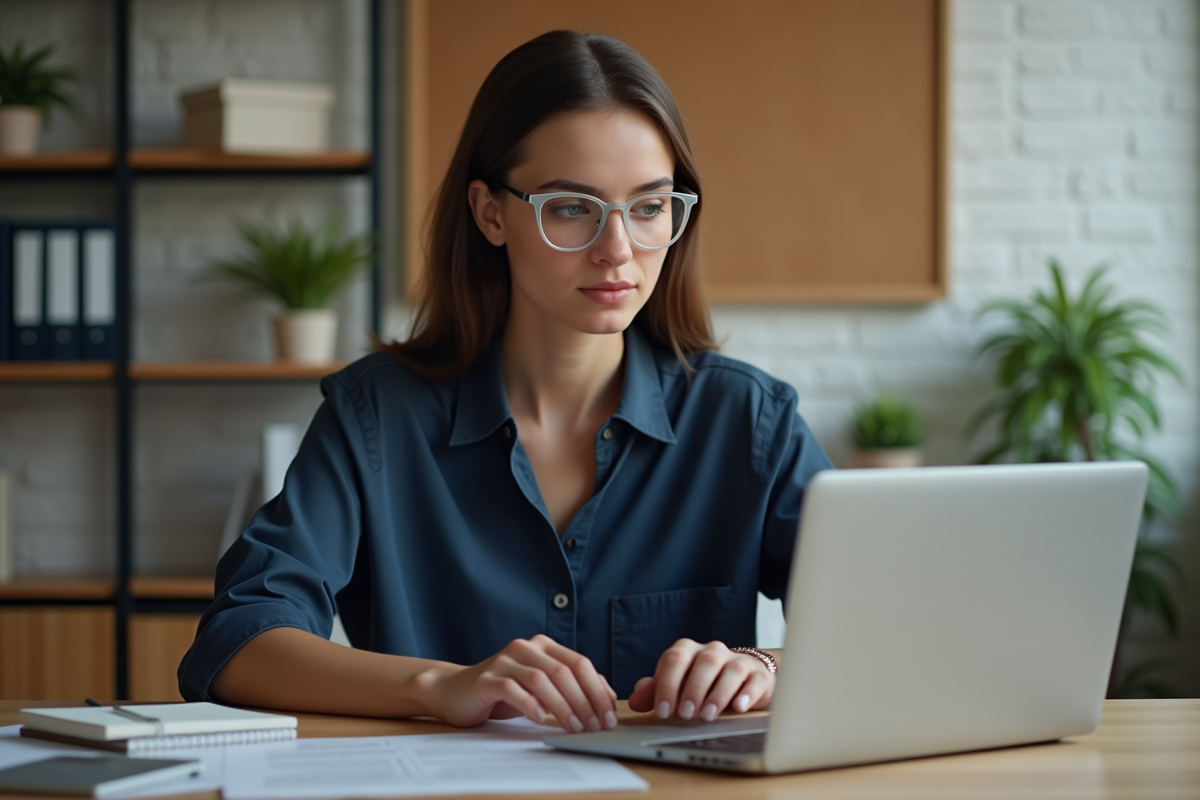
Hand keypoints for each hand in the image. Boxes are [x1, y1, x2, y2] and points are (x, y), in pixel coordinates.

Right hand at [418, 634, 617, 731]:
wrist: (456, 691)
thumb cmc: (504, 692)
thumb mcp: (541, 688)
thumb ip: (570, 687)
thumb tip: (607, 697)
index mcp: (543, 645)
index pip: (580, 662)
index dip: (597, 690)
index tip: (608, 716)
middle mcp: (525, 647)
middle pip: (564, 671)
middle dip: (585, 701)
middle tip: (595, 726)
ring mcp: (504, 660)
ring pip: (541, 679)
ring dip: (562, 706)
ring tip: (574, 727)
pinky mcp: (487, 678)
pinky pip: (512, 688)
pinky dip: (530, 704)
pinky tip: (540, 719)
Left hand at [627, 639, 773, 721]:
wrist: (742, 678)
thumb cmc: (702, 683)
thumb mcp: (677, 686)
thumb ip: (655, 691)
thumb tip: (635, 701)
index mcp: (688, 651)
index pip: (674, 659)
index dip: (667, 685)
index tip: (663, 711)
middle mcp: (713, 651)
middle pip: (704, 662)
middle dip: (693, 689)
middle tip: (686, 715)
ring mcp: (738, 661)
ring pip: (730, 670)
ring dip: (718, 694)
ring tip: (708, 715)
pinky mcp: (758, 675)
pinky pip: (754, 680)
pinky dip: (747, 694)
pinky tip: (739, 708)